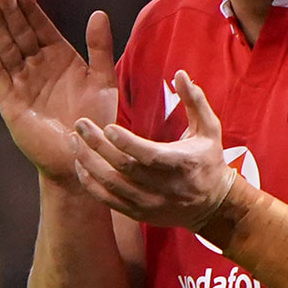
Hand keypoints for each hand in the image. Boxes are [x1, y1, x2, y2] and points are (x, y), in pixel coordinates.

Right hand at [0, 0, 117, 185]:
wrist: (83, 157)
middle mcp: (38, 67)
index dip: (31, 9)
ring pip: (7, 49)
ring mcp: (23, 83)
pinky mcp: (11, 101)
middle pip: (20, 33)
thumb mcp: (103, 80)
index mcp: (60, 58)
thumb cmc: (97, 120)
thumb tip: (98, 13)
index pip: (41, 28)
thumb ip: (99, 48)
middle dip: (10, 11)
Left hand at [72, 70, 234, 229]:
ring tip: (74, 141)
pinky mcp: (139, 213)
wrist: (213, 205)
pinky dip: (90, 183)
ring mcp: (150, 203)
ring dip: (88, 162)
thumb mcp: (210, 128)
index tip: (107, 126)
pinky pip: (108, 200)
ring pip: (111, 185)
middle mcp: (164, 187)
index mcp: (182, 164)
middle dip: (98, 146)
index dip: (126, 143)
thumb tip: (180, 74)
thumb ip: (194, 100)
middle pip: (123, 168)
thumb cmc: (209, 159)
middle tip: (80, 125)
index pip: (149, 156)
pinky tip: (80, 164)